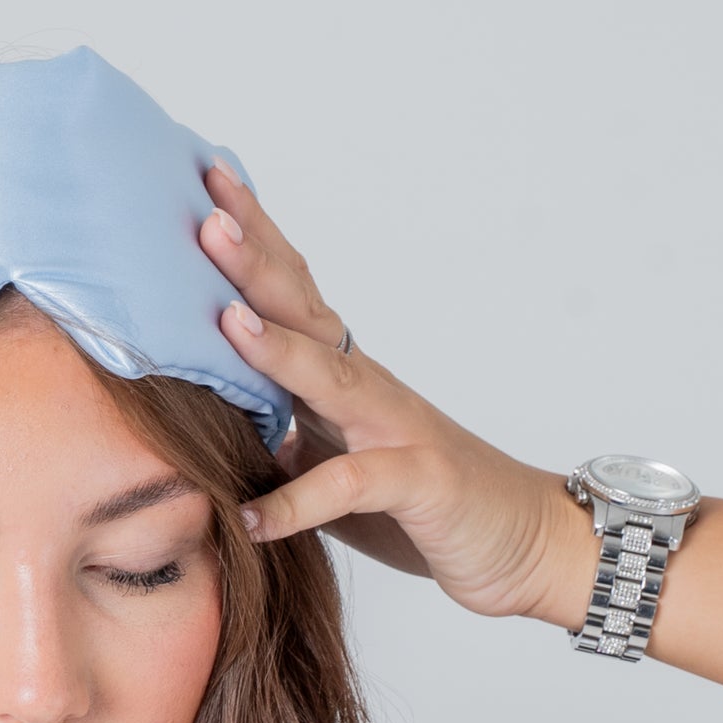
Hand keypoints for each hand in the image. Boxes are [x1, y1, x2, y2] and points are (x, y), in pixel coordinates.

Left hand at [198, 161, 582, 624]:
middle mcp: (367, 387)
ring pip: (332, 378)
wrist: (525, 541)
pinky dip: (298, 502)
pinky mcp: (419, 482)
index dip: (252, 240)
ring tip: (225, 319)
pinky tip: (251, 515)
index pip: (291, 292)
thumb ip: (273, 433)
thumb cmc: (418, 498)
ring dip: (278, 348)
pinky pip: (352, 486)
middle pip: (305, 311)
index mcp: (340, 374)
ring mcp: (396, 428)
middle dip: (255, 262)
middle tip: (207, 213)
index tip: (205, 181)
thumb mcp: (327, 462)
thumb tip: (197, 415)